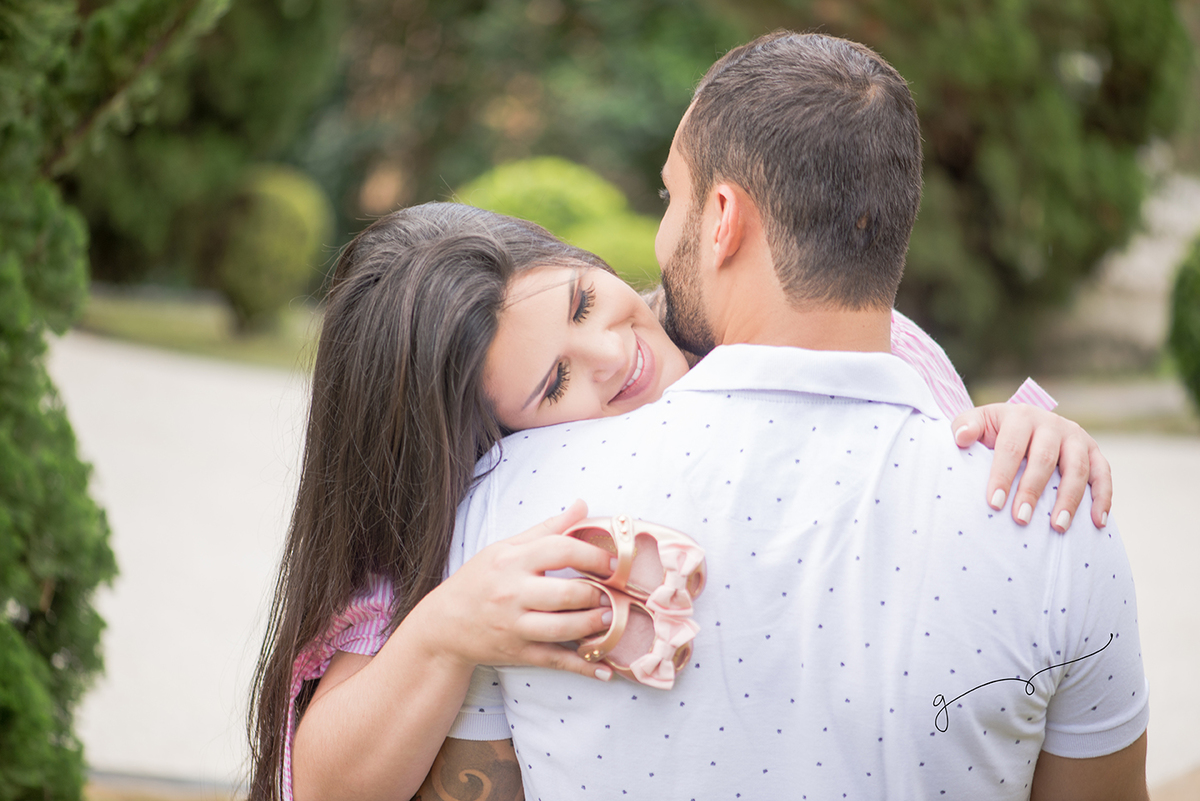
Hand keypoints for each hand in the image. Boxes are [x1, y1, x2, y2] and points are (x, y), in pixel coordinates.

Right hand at [420, 499, 617, 679]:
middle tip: (613, 594)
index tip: (613, 563)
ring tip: (610, 618)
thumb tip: (583, 505)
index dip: (593, 555)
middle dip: (598, 595)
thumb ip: (547, 529)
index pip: (560, 550)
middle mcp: (513, 594)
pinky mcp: (519, 653)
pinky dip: (584, 667)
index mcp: (512, 561)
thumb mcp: (505, 548)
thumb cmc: (478, 580)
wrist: (444, 625)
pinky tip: (606, 670)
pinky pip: (557, 661)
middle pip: (566, 594)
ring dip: (595, 626)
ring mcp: (515, 626)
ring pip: (564, 629)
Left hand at [951, 404, 1111, 531]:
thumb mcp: (977, 423)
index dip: (1002, 475)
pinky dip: (1103, 498)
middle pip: (1044, 459)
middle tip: (1020, 519)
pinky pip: (1103, 475)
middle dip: (1032, 491)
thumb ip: (965, 427)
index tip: (993, 503)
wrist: (1022, 424)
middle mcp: (1052, 423)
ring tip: (1057, 527)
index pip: (1010, 447)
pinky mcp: (1094, 451)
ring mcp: (1076, 437)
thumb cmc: (994, 431)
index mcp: (1020, 416)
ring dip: (1069, 500)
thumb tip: (961, 438)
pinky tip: (1096, 523)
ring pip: (1077, 469)